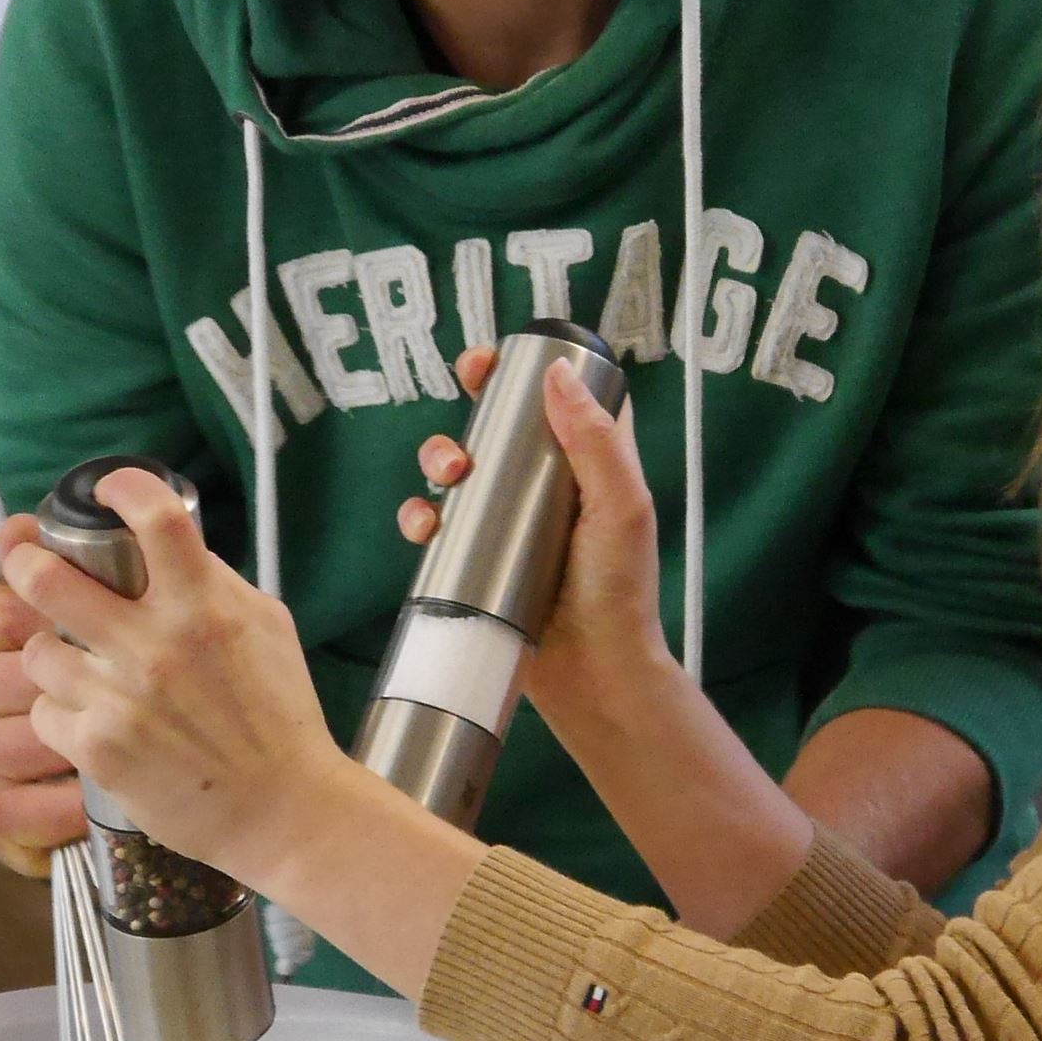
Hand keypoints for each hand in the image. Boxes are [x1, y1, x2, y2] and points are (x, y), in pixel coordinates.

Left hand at [6, 470, 347, 883]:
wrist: (283, 808)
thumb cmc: (279, 716)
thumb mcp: (266, 627)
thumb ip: (214, 583)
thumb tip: (165, 546)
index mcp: (203, 604)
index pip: (153, 517)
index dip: (119, 488)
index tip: (106, 491)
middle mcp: (156, 644)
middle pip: (47, 578)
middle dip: (26, 565)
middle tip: (28, 566)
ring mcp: (121, 698)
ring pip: (36, 652)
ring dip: (51, 656)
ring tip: (78, 669)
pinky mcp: (99, 748)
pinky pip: (47, 712)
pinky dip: (64, 716)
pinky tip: (94, 723)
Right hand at [396, 351, 672, 743]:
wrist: (593, 675)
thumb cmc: (620, 592)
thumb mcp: (620, 507)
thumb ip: (596, 440)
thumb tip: (558, 372)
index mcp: (587, 465)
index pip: (554, 401)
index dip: (520, 374)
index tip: (489, 364)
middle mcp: (545, 489)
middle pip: (496, 429)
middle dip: (469, 415)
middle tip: (465, 428)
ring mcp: (507, 526)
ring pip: (458, 472)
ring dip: (439, 459)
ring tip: (449, 477)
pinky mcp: (476, 562)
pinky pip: (436, 526)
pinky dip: (421, 516)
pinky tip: (426, 525)